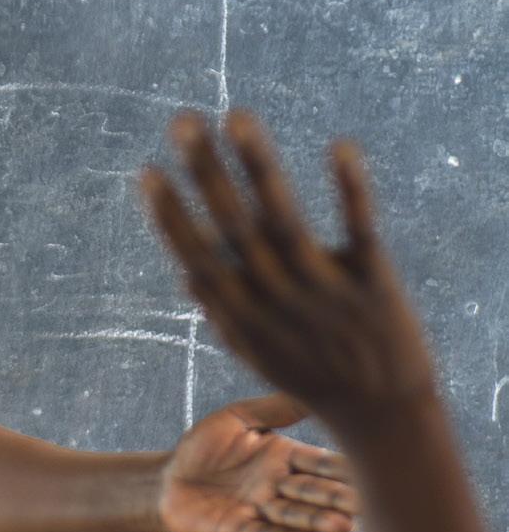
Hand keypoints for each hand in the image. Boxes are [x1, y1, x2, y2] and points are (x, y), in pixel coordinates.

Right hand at [144, 110, 437, 444]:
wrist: (382, 415)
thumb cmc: (312, 376)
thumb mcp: (258, 352)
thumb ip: (224, 310)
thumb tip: (186, 272)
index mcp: (244, 318)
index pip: (198, 259)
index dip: (171, 218)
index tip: (148, 172)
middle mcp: (277, 300)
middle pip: (234, 228)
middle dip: (205, 174)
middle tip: (183, 122)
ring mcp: (324, 289)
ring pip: (284, 220)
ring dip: (258, 166)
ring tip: (237, 115)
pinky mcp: (373, 280)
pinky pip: (359, 228)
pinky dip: (349, 188)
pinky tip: (340, 145)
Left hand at [158, 387, 356, 531]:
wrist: (165, 480)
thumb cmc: (202, 446)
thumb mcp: (238, 418)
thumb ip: (275, 408)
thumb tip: (314, 385)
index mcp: (284, 456)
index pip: (319, 462)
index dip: (344, 467)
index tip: (376, 467)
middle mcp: (279, 485)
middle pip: (314, 491)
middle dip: (340, 497)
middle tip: (370, 503)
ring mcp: (261, 510)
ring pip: (296, 515)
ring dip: (320, 520)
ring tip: (346, 525)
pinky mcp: (240, 531)